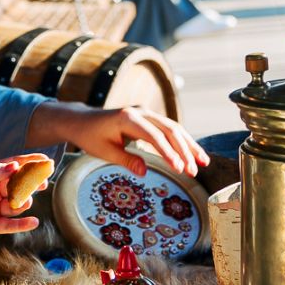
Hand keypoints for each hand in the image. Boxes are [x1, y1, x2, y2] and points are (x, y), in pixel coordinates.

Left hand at [0, 159, 41, 246]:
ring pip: (15, 205)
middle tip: (43, 183)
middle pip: (18, 186)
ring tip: (22, 202)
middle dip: (31, 184)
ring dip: (23, 203)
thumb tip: (15, 166)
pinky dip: (22, 224)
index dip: (29, 162)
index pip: (12, 166)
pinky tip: (33, 221)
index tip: (45, 160)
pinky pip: (10, 224)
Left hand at [31, 103, 207, 177]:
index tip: (179, 169)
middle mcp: (140, 111)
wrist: (82, 120)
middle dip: (184, 151)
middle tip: (193, 171)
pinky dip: (182, 141)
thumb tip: (144, 172)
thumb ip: (125, 160)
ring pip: (174, 128)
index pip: (155, 136)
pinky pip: (169, 129)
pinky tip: (192, 154)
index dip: (169, 152)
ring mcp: (146, 112)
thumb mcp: (103, 152)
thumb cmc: (90, 137)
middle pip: (170, 130)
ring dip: (188, 145)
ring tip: (203, 163)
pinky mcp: (149, 117)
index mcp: (128, 118)